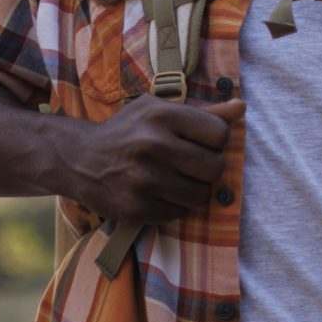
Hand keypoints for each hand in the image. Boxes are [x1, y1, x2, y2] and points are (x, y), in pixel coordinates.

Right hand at [52, 97, 242, 223]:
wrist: (79, 158)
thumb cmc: (127, 131)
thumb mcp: (158, 111)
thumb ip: (202, 113)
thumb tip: (242, 107)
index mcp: (161, 115)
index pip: (220, 134)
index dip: (214, 141)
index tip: (198, 143)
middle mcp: (152, 145)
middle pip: (215, 167)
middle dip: (206, 169)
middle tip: (187, 165)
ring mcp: (143, 179)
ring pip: (200, 195)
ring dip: (191, 190)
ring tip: (171, 180)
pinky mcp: (136, 207)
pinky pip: (179, 213)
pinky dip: (172, 206)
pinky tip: (154, 193)